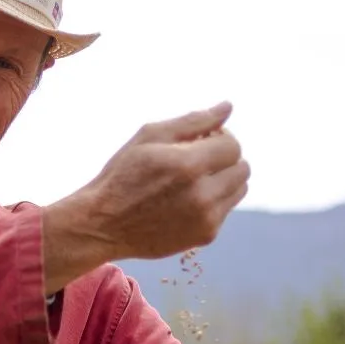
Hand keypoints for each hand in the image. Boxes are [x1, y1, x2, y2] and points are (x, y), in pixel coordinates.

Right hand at [42, 102, 249, 294]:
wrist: (102, 224)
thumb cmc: (122, 175)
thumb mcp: (149, 137)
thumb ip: (193, 121)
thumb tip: (227, 108)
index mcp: (188, 165)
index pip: (233, 146)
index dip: (219, 139)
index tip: (201, 142)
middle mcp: (202, 194)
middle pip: (242, 168)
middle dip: (224, 159)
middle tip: (198, 160)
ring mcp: (206, 219)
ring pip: (239, 189)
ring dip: (223, 180)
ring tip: (193, 181)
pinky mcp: (205, 236)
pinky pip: (225, 210)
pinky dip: (213, 202)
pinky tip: (185, 201)